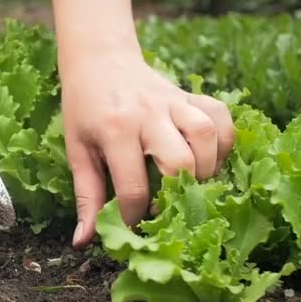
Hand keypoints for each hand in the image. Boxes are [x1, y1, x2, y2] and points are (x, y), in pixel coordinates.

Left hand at [63, 52, 233, 248]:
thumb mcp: (77, 151)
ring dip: (205, 168)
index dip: (134, 216)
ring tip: (190, 183)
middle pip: (180, 162)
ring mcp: (173, 102)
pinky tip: (208, 157)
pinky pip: (221, 115)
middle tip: (166, 204)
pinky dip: (223, 140)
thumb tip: (84, 240)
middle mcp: (148, 115)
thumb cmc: (84, 109)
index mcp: (114, 131)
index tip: (133, 223)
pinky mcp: (190, 95)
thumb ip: (86, 196)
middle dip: (177, 194)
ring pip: (206, 135)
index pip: (133, 187)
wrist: (99, 61)